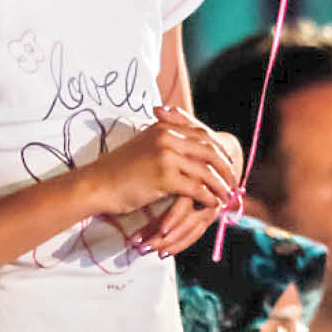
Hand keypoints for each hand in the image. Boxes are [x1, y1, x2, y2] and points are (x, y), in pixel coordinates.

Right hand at [81, 104, 238, 222]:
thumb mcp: (143, 146)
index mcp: (163, 128)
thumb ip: (164, 143)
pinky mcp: (164, 176)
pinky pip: (196, 187)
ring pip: (206, 170)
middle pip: (209, 150)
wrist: (97, 183)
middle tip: (234, 180)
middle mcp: (167, 137)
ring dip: (221, 185)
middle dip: (225, 166)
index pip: (201, 134)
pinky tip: (212, 203)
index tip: (228, 162)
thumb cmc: (118, 170)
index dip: (218, 149)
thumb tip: (185, 150)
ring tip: (228, 196)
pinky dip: (208, 196)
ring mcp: (166, 156)